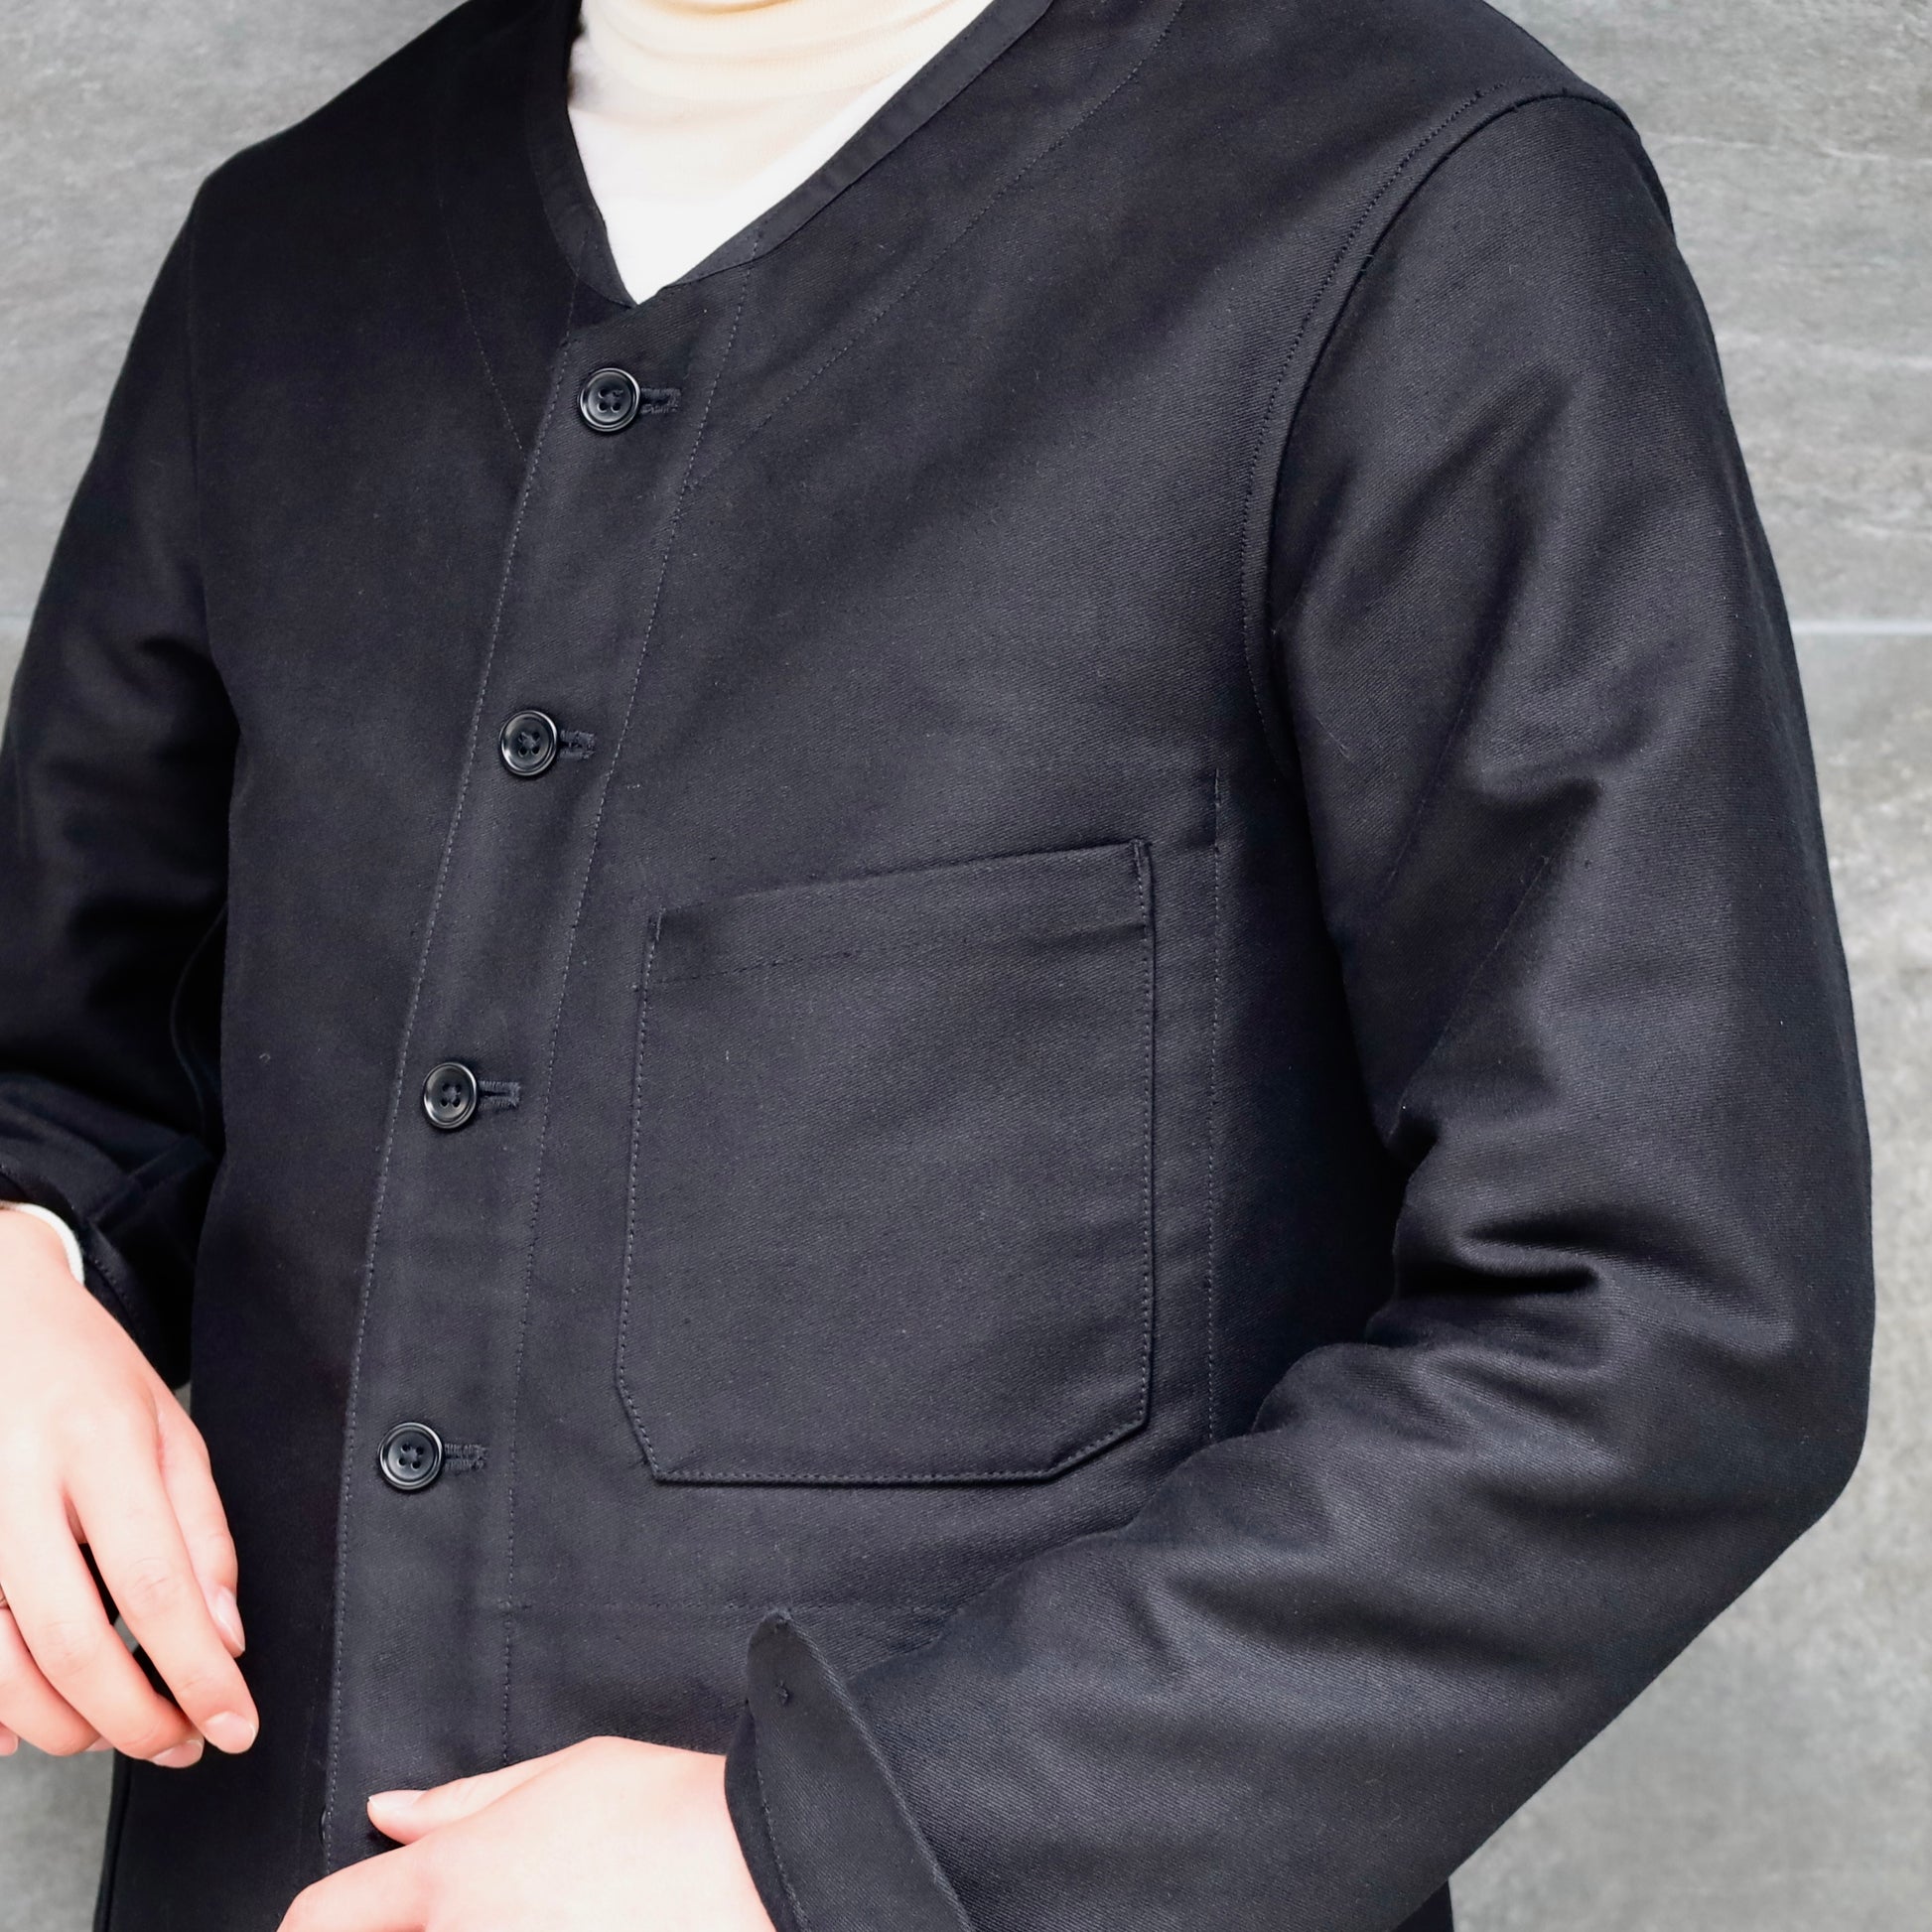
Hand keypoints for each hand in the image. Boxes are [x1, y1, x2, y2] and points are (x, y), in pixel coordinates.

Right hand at [0, 1211, 254, 1764]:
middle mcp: (17, 1490)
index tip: (234, 1725)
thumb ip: (202, 1531)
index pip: (157, 1587)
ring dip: (69, 1725)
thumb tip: (226, 1635)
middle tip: (181, 1745)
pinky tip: (38, 1720)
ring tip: (124, 1730)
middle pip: (73, 1643)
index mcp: (101, 1449)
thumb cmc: (85, 1373)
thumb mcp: (170, 1427)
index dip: (198, 1673)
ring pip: (2, 1668)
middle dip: (135, 1718)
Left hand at [279, 1737, 777, 1931]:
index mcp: (457, 1880)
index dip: (310, 1929)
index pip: (322, 1920)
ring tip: (526, 1917)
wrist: (766, 1868)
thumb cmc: (677, 1813)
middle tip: (460, 1911)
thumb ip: (466, 1801)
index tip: (329, 1929)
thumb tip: (390, 1812)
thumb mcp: (570, 1771)